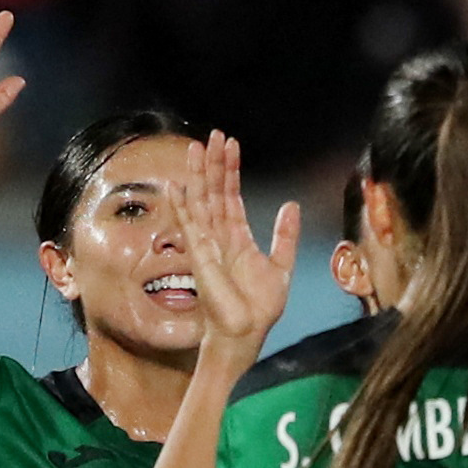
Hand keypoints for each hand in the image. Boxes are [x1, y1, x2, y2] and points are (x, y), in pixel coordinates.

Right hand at [175, 133, 298, 361]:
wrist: (246, 333)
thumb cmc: (259, 308)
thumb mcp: (281, 267)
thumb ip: (284, 236)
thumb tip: (292, 205)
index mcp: (238, 238)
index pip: (232, 196)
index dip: (231, 171)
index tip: (232, 144)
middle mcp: (219, 237)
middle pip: (215, 192)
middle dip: (214, 163)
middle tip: (215, 134)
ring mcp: (208, 244)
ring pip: (201, 201)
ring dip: (199, 174)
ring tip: (197, 146)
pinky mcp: (200, 256)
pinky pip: (190, 226)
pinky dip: (182, 205)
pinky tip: (176, 185)